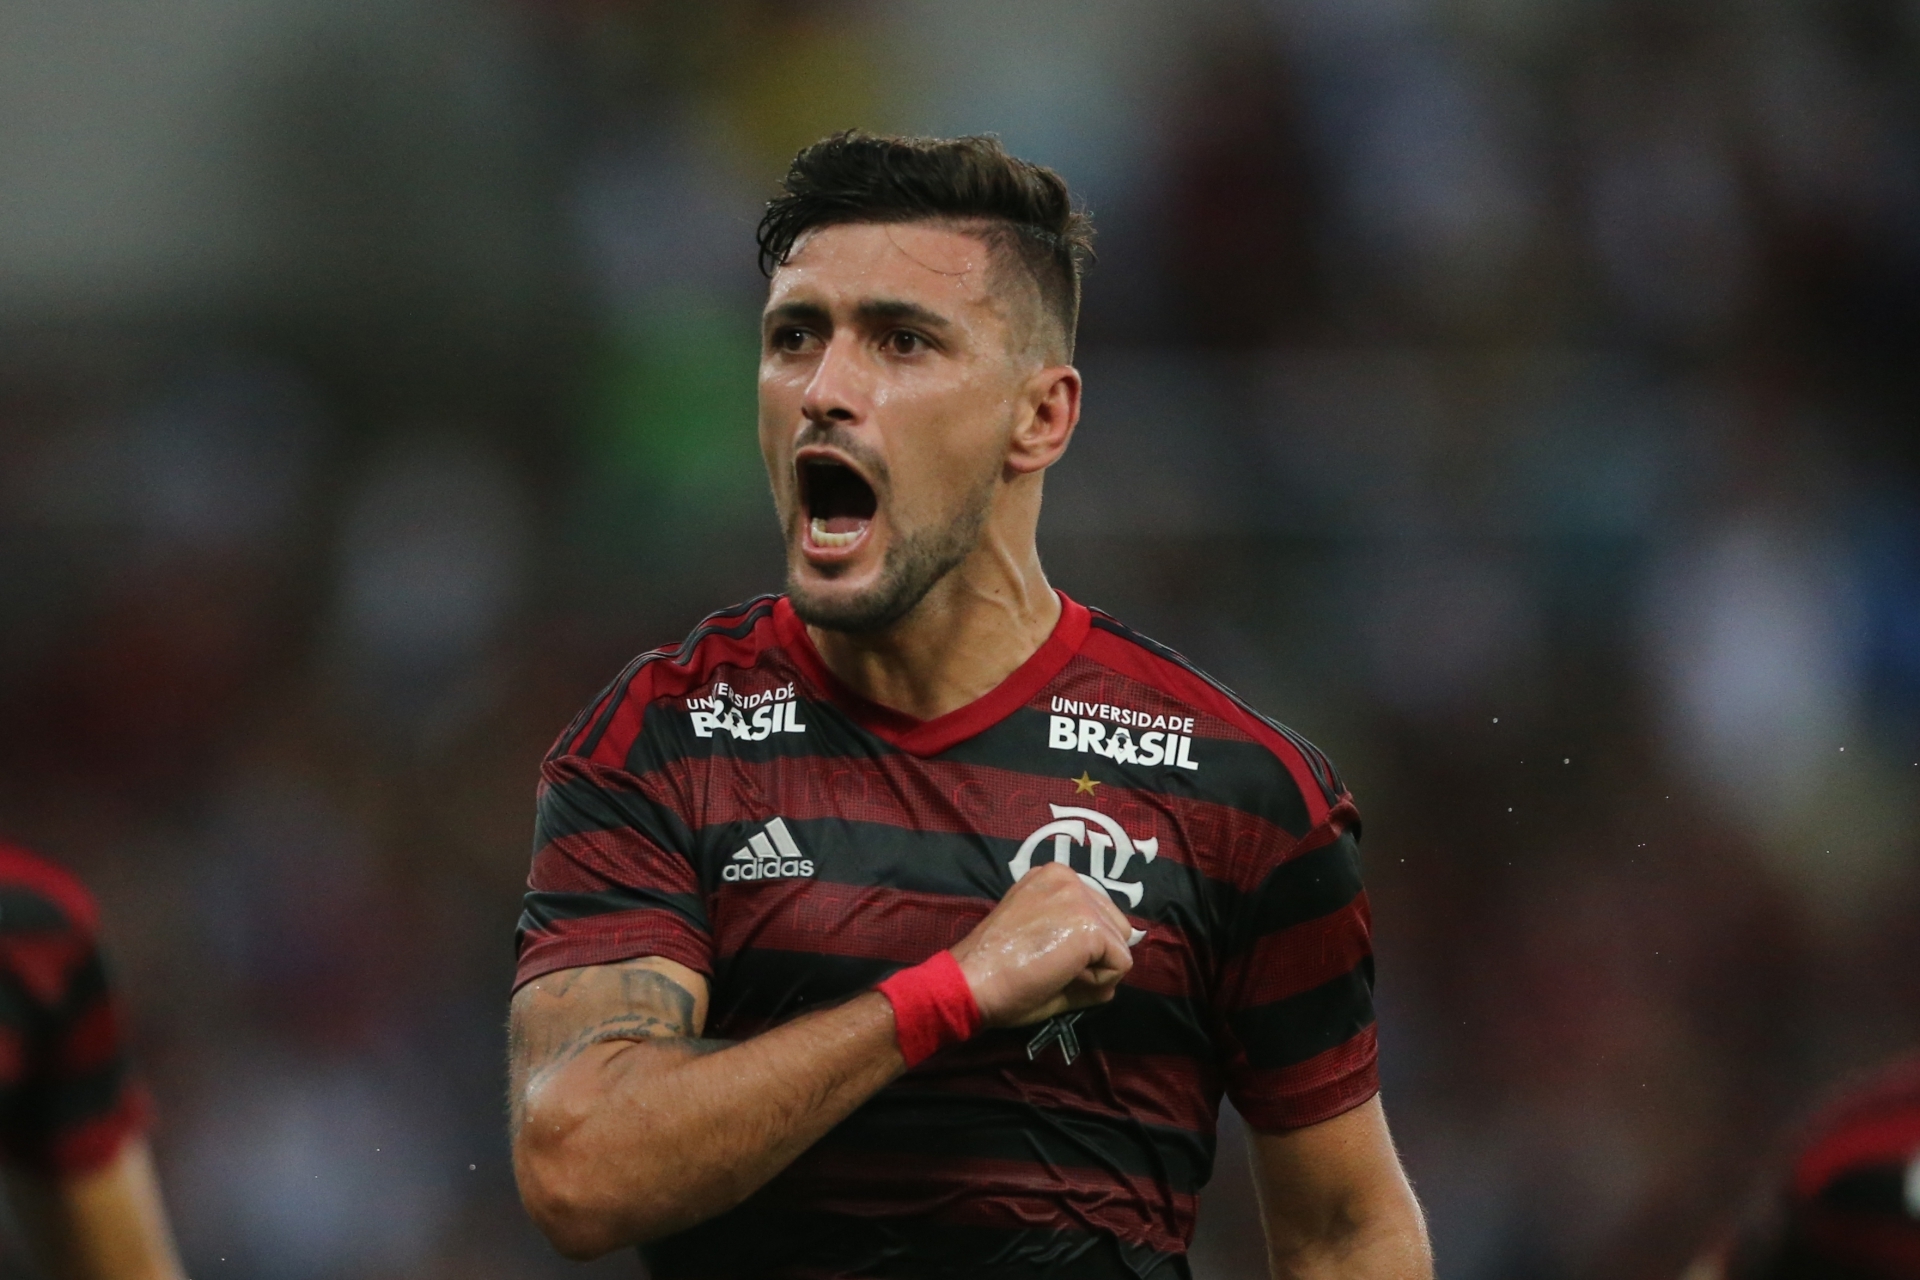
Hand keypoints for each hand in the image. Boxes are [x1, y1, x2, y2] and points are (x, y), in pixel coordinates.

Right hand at [948, 862, 1135, 1026]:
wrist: (971, 981)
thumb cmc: (996, 970)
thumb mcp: (1037, 940)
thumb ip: (1078, 945)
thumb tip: (1114, 975)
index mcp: (1053, 877)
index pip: (1097, 915)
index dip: (1080, 949)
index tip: (1043, 955)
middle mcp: (1069, 878)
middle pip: (1116, 927)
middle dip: (1094, 957)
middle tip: (1051, 968)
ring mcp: (1080, 899)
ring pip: (1119, 947)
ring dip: (1094, 970)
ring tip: (1054, 972)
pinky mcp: (1089, 926)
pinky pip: (1120, 965)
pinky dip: (1097, 983)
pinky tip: (1061, 978)